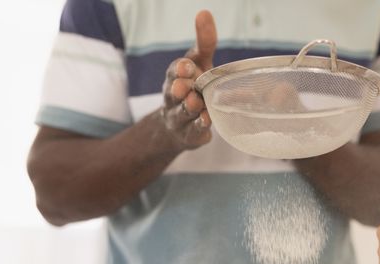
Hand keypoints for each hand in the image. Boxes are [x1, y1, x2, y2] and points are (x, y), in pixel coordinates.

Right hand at [159, 10, 215, 150]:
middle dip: (178, 88)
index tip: (187, 66)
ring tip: (196, 102)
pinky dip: (199, 126)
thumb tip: (204, 12)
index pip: (174, 70)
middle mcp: (173, 97)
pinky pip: (193, 130)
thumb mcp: (200, 63)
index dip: (180, 69)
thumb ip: (204, 42)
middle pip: (172, 92)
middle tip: (184, 86)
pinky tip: (206, 121)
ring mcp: (180, 117)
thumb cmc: (196, 87)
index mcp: (176, 77)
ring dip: (189, 107)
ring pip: (182, 112)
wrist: (180, 126)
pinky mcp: (190, 134)